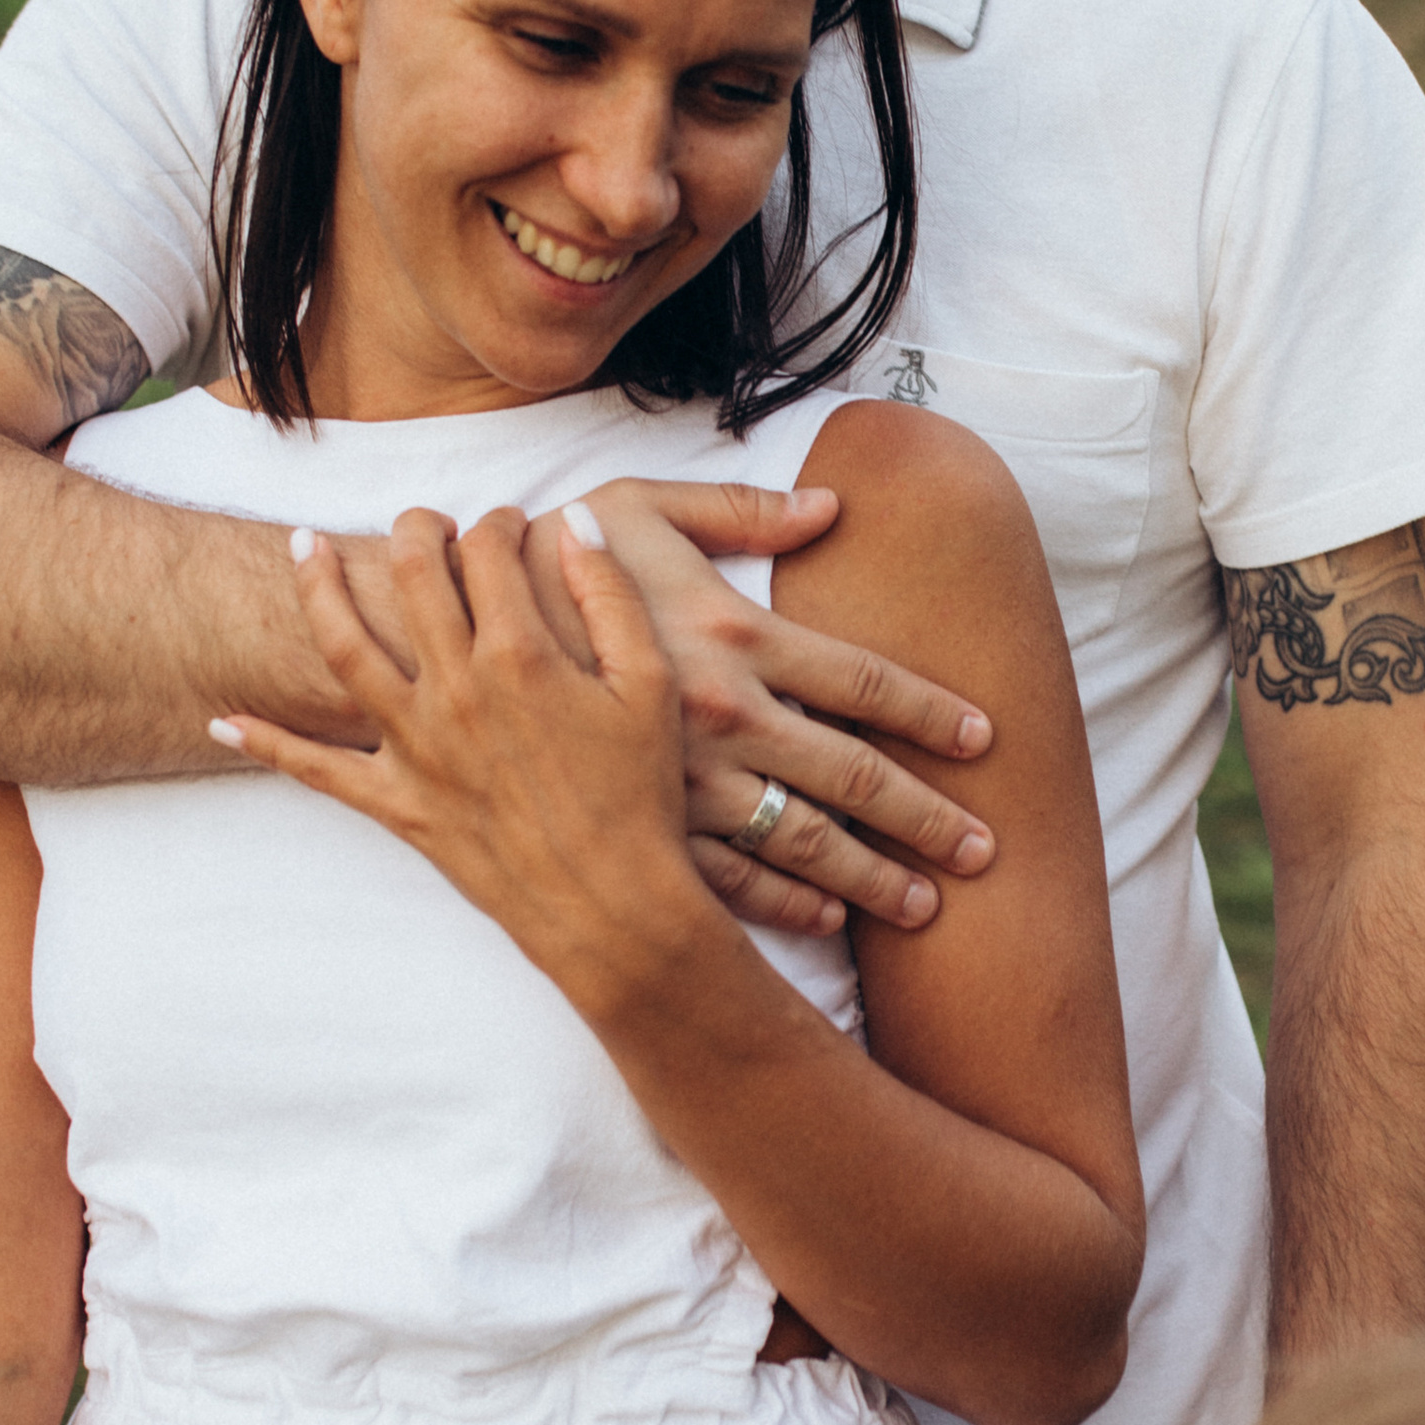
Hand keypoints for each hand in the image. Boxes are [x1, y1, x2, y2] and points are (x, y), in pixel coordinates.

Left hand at [217, 510, 712, 1021]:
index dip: (497, 524)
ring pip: (343, 649)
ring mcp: (416, 746)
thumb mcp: (648, 684)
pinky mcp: (397, 801)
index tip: (507, 526)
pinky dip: (266, 742)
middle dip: (414, 532)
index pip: (488, 552)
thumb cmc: (639, 797)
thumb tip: (575, 520)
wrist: (611, 904)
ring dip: (317, 588)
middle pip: (411, 579)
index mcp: (519, 655)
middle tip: (422, 522)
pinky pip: (317, 769)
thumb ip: (609, 593)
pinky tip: (223, 717)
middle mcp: (454, 690)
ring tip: (304, 546)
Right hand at [575, 480, 997, 936]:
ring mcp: (680, 780)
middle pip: (853, 779)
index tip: (983, 740)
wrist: (439, 632)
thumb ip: (739, 506)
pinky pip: (724, 878)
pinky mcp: (638, 820)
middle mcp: (721, 716)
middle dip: (927, 819)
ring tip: (925, 909)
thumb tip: (831, 505)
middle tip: (985, 850)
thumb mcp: (639, 505)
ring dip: (868, 880)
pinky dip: (782, 904)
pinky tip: (826, 918)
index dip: (931, 712)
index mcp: (733, 635)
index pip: (864, 681)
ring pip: (798, 843)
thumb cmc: (548, 560)